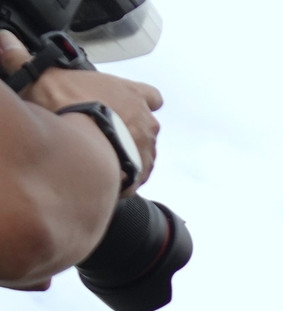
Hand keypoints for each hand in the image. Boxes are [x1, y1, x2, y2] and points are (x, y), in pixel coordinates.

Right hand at [0, 30, 161, 195]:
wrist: (83, 150)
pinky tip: (105, 173)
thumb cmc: (70, 109)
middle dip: (129, 131)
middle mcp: (147, 122)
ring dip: (127, 153)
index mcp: (132, 94)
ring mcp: (148, 150)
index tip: (128, 104)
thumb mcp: (43, 79)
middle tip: (103, 133)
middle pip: (145, 126)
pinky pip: (138, 176)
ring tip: (100, 155)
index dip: (141, 100)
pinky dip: (125, 176)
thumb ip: (26, 61)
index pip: (151, 95)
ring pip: (144, 152)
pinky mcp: (142, 174)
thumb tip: (8, 43)